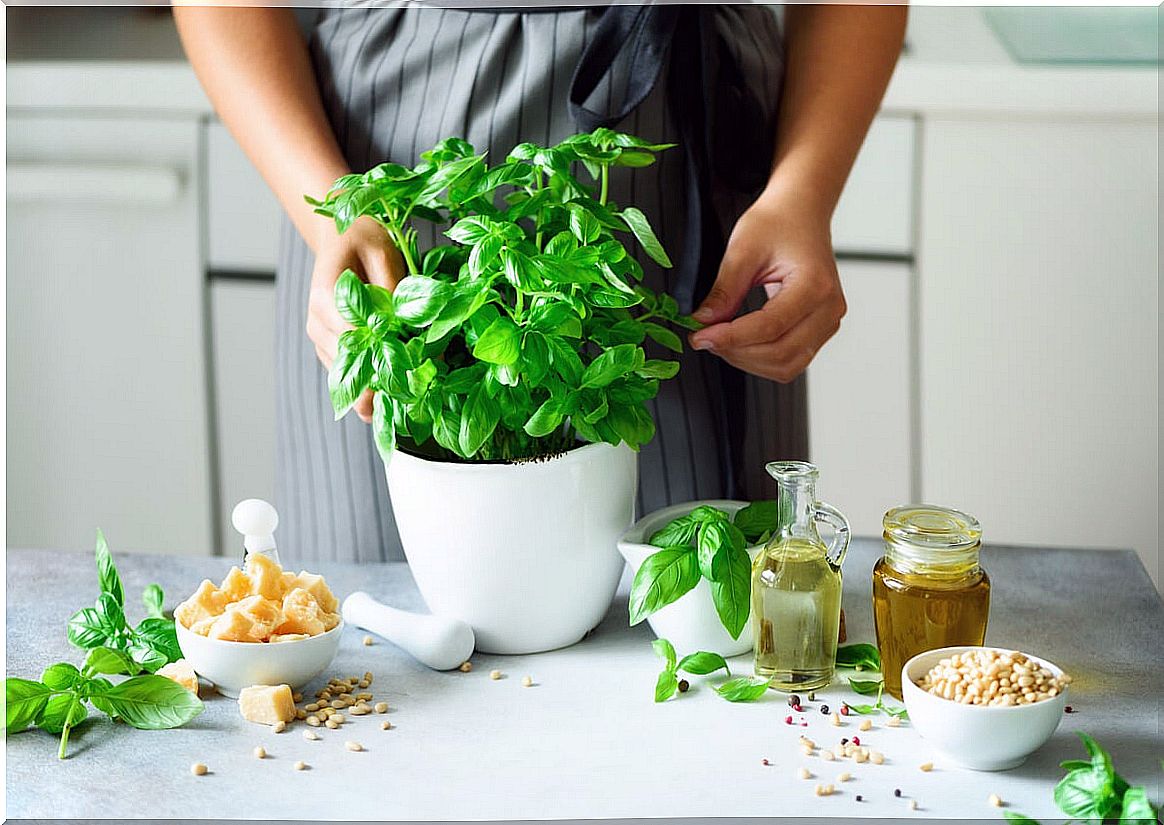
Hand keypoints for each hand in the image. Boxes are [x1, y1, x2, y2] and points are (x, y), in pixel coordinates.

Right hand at [307, 216, 405, 421]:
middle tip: (412, 401)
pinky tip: (392, 397)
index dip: (385, 357)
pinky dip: (368, 384)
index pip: (356, 339)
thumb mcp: (384, 254)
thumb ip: (395, 291)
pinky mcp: (328, 345)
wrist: (340, 235)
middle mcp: (317, 322)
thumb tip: (414, 329)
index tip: (413, 373)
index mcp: (327, 297)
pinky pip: (346, 372)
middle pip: (350, 364)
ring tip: (406, 405)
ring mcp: (320, 336)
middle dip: (382, 383)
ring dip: (375, 390)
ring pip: (346, 375)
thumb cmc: (363, 239)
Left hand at [688, 192, 845, 382]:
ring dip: (747, 360)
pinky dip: (761, 358)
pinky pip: (791, 359)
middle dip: (736, 352)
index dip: (730, 337)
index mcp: (814, 285)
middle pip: (780, 353)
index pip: (769, 327)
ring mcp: (828, 321)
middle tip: (704, 338)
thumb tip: (704, 322)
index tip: (699, 336)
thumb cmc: (778, 222)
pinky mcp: (820, 329)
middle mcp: (829, 308)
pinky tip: (739, 342)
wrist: (801, 212)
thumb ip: (724, 291)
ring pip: (786, 364)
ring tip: (720, 340)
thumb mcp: (743, 249)